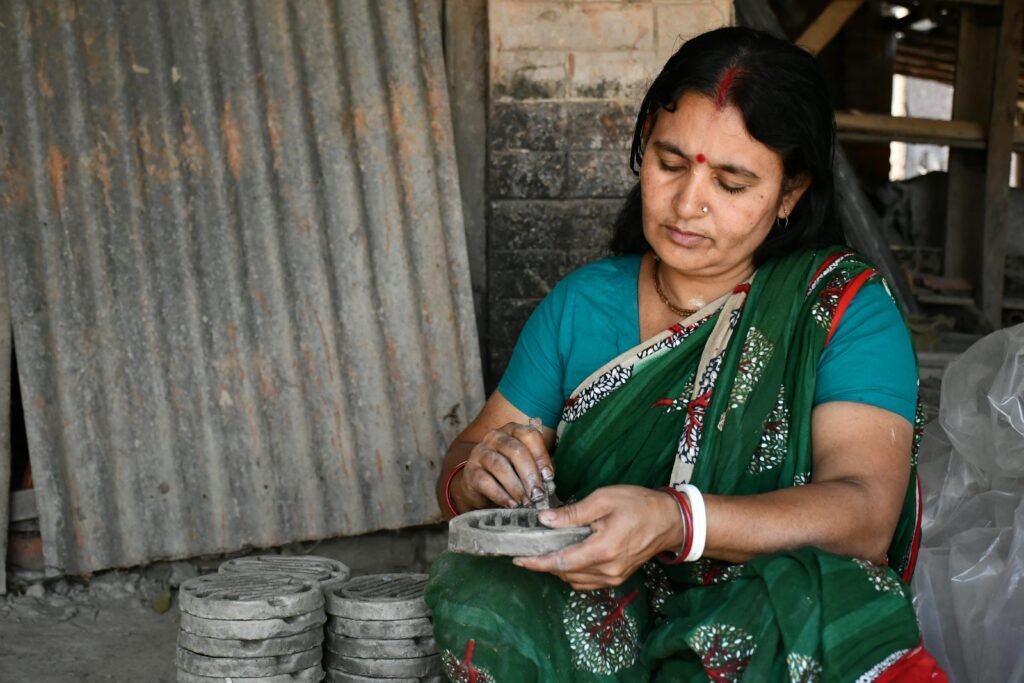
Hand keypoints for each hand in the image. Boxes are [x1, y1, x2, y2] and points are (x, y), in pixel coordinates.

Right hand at [453, 418, 553, 509]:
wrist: (479, 484)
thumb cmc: (510, 472)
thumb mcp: (525, 465)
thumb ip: (538, 468)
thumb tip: (548, 482)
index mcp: (513, 430)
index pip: (530, 435)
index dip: (541, 456)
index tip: (549, 477)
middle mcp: (496, 437)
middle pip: (516, 451)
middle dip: (530, 475)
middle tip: (539, 494)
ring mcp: (481, 452)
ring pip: (501, 466)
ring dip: (517, 487)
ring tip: (527, 502)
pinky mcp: (470, 471)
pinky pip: (485, 482)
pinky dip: (501, 495)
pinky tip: (511, 504)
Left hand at [513, 486, 681, 589]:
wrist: (670, 520)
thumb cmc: (639, 505)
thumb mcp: (604, 499)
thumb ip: (573, 513)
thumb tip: (544, 520)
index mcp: (603, 549)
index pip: (561, 562)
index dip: (537, 562)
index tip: (519, 559)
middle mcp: (608, 569)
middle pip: (565, 573)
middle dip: (544, 563)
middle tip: (529, 549)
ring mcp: (614, 577)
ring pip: (574, 580)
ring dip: (558, 569)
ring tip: (546, 551)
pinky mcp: (617, 577)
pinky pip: (587, 581)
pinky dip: (572, 572)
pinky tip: (567, 557)